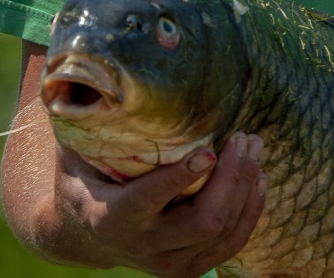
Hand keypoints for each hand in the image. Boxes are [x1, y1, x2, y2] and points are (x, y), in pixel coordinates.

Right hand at [55, 132, 266, 277]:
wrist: (84, 234)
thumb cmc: (83, 177)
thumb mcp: (75, 152)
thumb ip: (85, 122)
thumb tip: (96, 76)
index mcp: (110, 217)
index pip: (148, 200)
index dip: (180, 177)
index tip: (208, 149)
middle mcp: (141, 247)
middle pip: (202, 222)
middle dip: (231, 178)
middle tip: (243, 137)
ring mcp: (168, 265)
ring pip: (221, 233)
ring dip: (246, 188)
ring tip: (254, 147)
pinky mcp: (189, 269)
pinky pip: (230, 245)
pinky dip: (250, 211)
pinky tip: (258, 178)